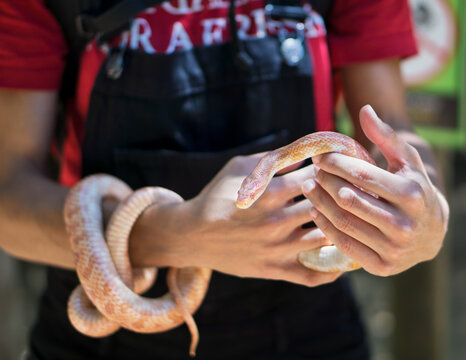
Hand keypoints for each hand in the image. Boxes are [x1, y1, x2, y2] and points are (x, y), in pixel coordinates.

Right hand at [130, 153, 340, 286]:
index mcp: (270, 194)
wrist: (192, 235)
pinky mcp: (274, 270)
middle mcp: (277, 222)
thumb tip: (305, 154)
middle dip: (338, 196)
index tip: (334, 168)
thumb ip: (272, 159)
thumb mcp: (238, 168)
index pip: (315, 177)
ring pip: (326, 238)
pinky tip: (340, 258)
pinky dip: (332, 269)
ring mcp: (277, 249)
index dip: (329, 170)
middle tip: (345, 192)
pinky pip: (312, 275)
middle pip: (325, 206)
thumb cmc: (217, 196)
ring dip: (339, 228)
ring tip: (345, 220)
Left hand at [302, 105, 448, 275]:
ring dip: (320, 203)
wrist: (432, 234)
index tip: (319, 156)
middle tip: (312, 172)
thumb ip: (386, 136)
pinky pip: (345, 244)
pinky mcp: (382, 267)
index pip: (364, 176)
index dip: (336, 164)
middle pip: (350, 199)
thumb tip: (365, 110)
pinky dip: (326, 227)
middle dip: (325, 182)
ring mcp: (394, 249)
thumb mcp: (407, 161)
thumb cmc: (414, 189)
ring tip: (308, 187)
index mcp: (412, 194)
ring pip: (344, 222)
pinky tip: (315, 211)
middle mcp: (404, 224)